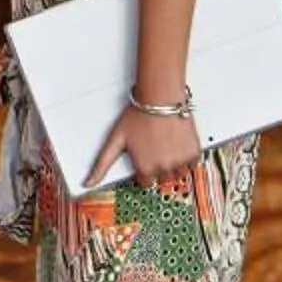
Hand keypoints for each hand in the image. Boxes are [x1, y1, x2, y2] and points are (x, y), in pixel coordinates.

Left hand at [87, 104, 203, 188]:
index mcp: (145, 168)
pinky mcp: (194, 152)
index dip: (143, 168)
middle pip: (162, 178)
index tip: (144, 156)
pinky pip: (192, 164)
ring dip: (174, 163)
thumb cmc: (137, 115)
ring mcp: (180, 161)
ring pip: (178, 173)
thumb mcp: (115, 140)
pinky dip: (187, 156)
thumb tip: (87, 183)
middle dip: (158, 166)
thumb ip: (102, 165)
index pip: (145, 182)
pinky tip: (177, 143)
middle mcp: (164, 167)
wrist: (160, 98)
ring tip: (166, 145)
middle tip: (155, 147)